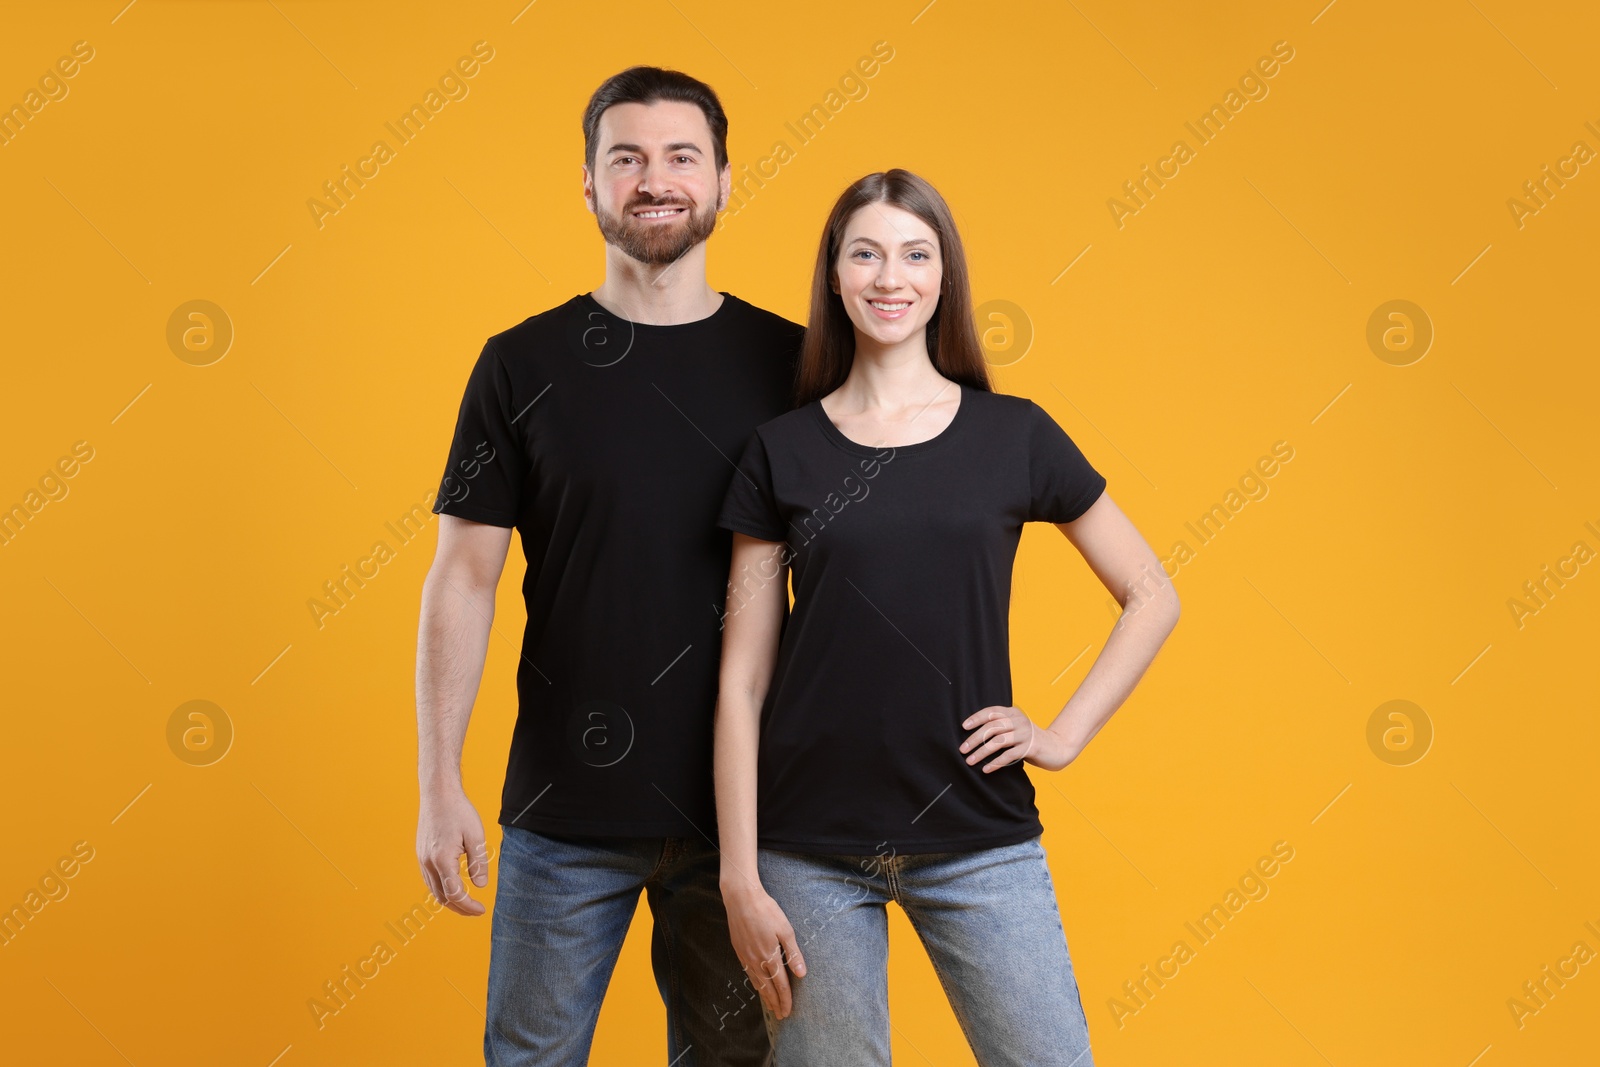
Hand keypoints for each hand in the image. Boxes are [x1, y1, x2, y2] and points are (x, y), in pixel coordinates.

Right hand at [416, 786, 489, 915]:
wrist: (438, 794)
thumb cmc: (459, 811)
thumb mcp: (476, 836)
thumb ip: (478, 862)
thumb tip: (480, 886)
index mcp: (442, 859)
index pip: (455, 894)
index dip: (468, 906)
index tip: (481, 910)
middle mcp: (428, 862)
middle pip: (442, 897)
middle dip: (459, 908)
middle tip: (476, 911)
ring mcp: (421, 859)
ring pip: (434, 890)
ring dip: (449, 901)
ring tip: (466, 904)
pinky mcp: (420, 855)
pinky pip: (430, 880)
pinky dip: (441, 890)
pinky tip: (452, 889)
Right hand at [722, 883, 806, 1018]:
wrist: (741, 899)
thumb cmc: (766, 911)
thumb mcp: (785, 929)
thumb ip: (793, 953)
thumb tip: (801, 973)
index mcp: (770, 956)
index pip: (780, 984)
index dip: (785, 999)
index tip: (788, 1011)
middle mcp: (756, 960)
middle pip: (767, 988)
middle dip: (775, 1003)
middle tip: (781, 1015)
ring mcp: (746, 956)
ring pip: (756, 983)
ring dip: (765, 996)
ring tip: (771, 1006)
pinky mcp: (739, 950)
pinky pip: (748, 974)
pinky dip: (755, 984)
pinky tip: (758, 986)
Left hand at [960, 705, 1075, 772]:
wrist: (1056, 748)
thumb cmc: (1029, 740)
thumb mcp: (1015, 729)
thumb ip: (1000, 728)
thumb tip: (974, 736)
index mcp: (1013, 713)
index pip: (991, 712)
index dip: (976, 718)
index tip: (964, 727)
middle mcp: (1019, 720)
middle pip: (992, 727)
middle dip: (975, 738)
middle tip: (963, 749)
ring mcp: (1025, 734)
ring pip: (998, 741)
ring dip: (982, 752)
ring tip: (970, 761)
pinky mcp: (1031, 748)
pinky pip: (1009, 755)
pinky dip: (996, 762)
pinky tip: (986, 769)